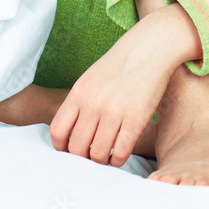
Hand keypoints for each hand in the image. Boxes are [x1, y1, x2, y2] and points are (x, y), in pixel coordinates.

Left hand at [49, 8, 184, 166]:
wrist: (151, 47)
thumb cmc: (121, 64)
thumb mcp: (92, 78)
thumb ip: (80, 103)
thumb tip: (70, 133)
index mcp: (79, 92)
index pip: (57, 131)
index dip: (62, 147)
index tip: (71, 151)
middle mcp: (93, 104)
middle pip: (76, 148)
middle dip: (82, 158)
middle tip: (91, 157)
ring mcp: (114, 112)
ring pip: (98, 154)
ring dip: (101, 161)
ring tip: (106, 158)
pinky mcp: (136, 119)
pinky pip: (120, 152)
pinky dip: (118, 160)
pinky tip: (120, 156)